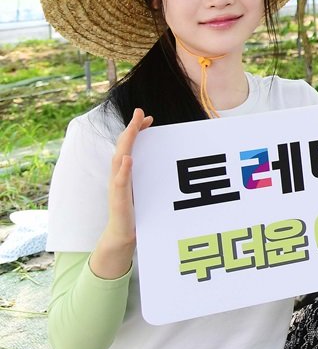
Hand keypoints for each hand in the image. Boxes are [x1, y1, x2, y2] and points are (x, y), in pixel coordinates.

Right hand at [91, 108, 152, 279]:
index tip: (147, 117)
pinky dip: (122, 171)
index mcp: (127, 171)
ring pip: (118, 161)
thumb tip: (169, 157)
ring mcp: (117, 188)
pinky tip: (127, 160)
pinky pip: (119, 183)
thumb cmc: (137, 209)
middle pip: (123, 147)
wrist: (124, 235)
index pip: (130, 145)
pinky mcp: (118, 201)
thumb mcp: (147, 187)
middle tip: (139, 113)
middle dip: (131, 130)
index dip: (136, 130)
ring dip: (125, 144)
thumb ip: (153, 171)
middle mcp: (119, 176)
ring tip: (131, 129)